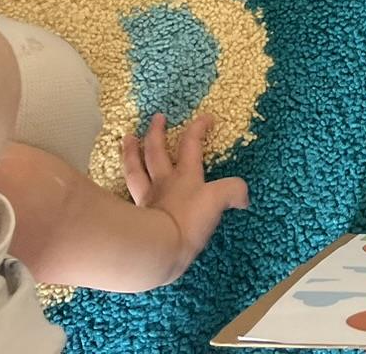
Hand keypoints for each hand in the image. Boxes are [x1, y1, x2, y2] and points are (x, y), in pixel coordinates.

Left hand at [122, 113, 248, 283]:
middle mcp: (164, 183)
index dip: (199, 128)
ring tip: (127, 138)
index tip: (206, 117)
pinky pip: (128, 193)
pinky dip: (125, 183)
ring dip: (131, 152)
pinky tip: (122, 181)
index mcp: (186, 176)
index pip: (191, 144)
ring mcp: (147, 198)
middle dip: (157, 132)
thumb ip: (232, 192)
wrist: (158, 249)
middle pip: (157, 151)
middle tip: (157, 117)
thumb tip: (243, 197)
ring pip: (135, 168)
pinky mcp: (136, 216)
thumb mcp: (218, 201)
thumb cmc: (188, 221)